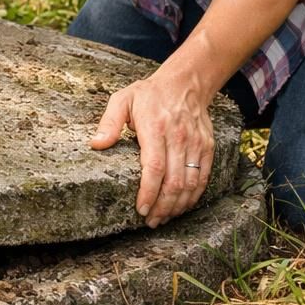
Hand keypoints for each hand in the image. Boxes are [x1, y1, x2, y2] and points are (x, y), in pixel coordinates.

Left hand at [88, 72, 215, 227]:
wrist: (185, 83)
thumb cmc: (148, 94)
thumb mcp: (122, 99)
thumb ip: (109, 122)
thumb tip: (96, 144)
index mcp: (155, 128)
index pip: (154, 168)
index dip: (148, 192)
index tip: (140, 209)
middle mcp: (178, 137)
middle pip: (174, 182)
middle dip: (162, 207)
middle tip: (150, 221)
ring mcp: (196, 144)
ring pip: (191, 184)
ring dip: (177, 206)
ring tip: (163, 218)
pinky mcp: (208, 147)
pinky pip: (203, 178)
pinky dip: (193, 196)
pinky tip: (180, 206)